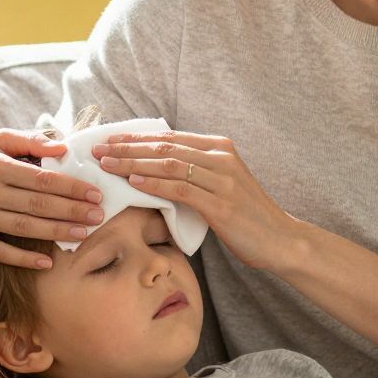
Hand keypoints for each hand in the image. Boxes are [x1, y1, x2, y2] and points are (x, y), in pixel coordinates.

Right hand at [0, 129, 107, 270]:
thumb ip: (29, 140)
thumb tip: (63, 147)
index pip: (42, 179)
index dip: (72, 187)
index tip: (96, 194)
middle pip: (37, 204)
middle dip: (72, 211)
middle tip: (99, 215)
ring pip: (24, 227)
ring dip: (56, 232)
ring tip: (83, 233)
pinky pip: (0, 252)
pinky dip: (24, 259)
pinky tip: (47, 262)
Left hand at [90, 130, 302, 272]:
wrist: (280, 239)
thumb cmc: (247, 216)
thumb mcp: (222, 185)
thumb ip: (196, 172)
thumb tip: (154, 169)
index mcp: (221, 149)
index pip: (170, 137)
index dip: (136, 138)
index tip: (109, 140)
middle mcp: (223, 159)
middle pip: (166, 147)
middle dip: (127, 148)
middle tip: (98, 150)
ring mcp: (224, 180)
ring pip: (170, 164)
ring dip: (134, 163)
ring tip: (107, 164)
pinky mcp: (222, 205)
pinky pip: (182, 189)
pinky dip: (155, 183)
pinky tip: (134, 182)